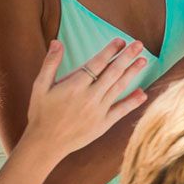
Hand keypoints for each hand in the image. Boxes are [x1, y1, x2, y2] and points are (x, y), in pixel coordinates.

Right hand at [19, 38, 150, 162]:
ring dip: (132, 73)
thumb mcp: (40, 86)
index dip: (110, 51)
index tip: (120, 40)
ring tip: (143, 60)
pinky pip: (122, 110)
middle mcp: (89, 96)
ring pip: (119, 88)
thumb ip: (50, 63)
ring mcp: (98, 110)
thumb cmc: (40, 112)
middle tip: (139, 44)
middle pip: (113, 72)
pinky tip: (143, 93)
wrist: (45, 143)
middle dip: (127, 57)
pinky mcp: (103, 124)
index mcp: (74, 85)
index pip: (97, 63)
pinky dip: (133, 101)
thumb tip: (57, 42)